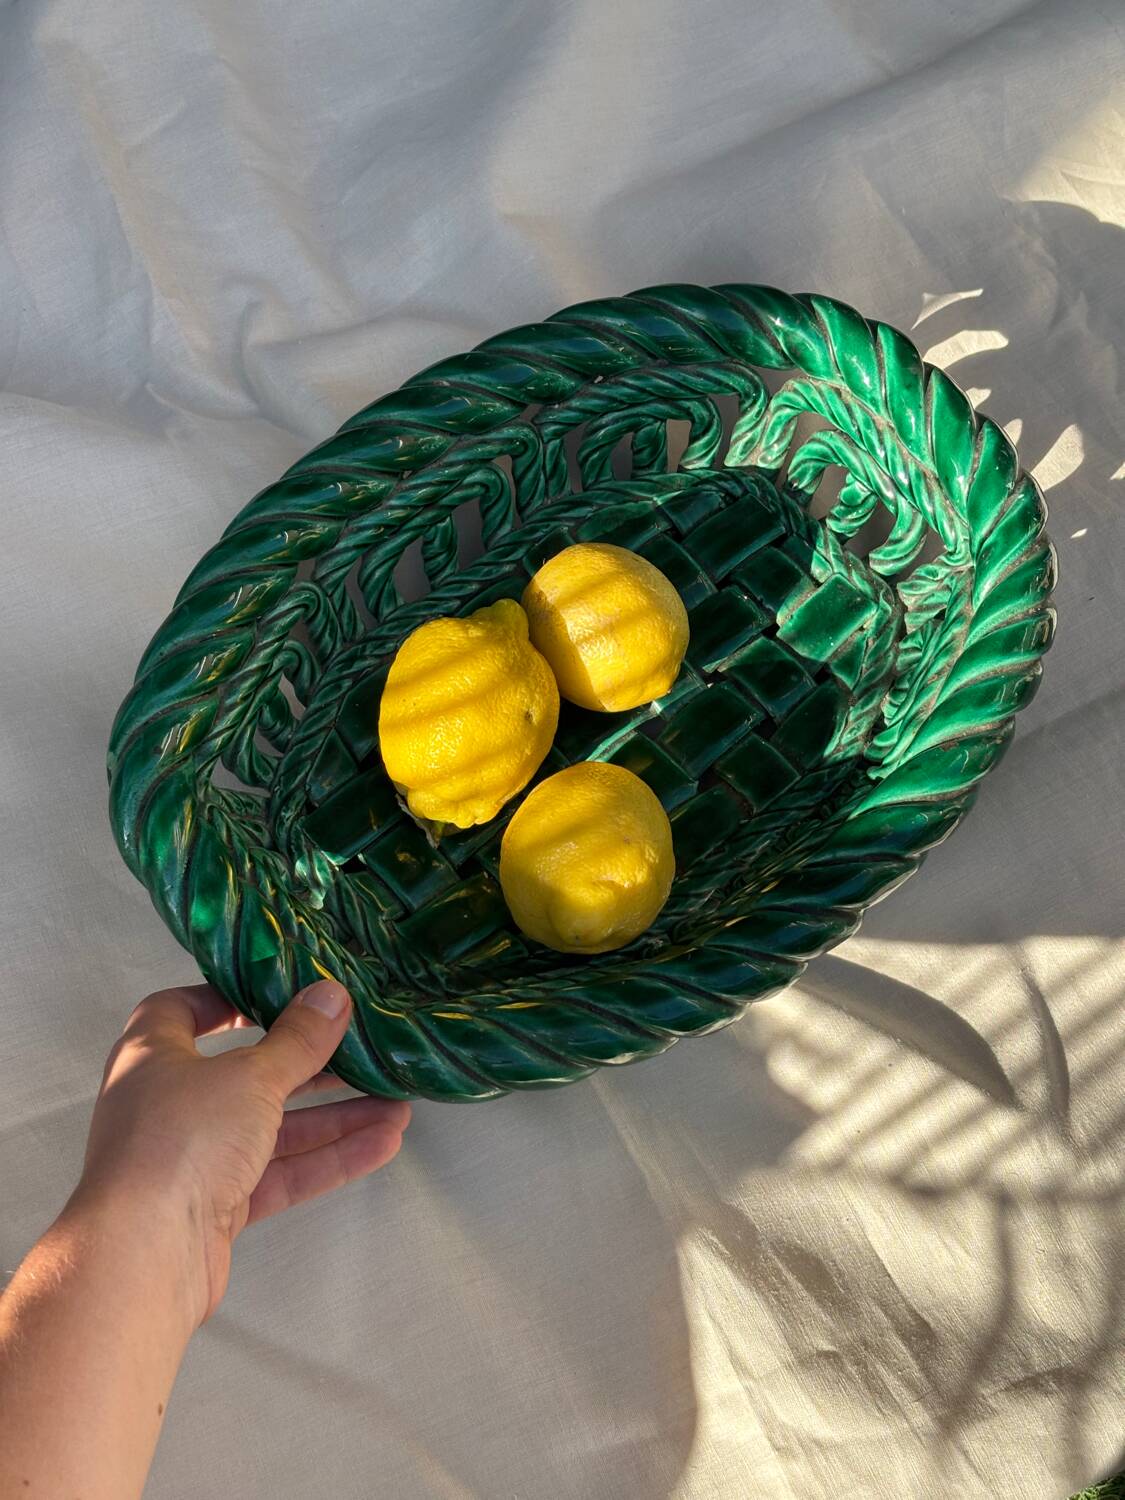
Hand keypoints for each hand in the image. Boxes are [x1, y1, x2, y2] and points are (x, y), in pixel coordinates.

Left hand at [73, 980, 409, 1327]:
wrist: (144, 1256)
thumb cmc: (183, 1139)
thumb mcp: (250, 1076)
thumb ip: (298, 1040)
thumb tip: (332, 994)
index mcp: (154, 1055)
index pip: (179, 1010)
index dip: (226, 997)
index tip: (278, 991)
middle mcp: (170, 1103)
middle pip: (247, 1073)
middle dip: (311, 1065)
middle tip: (365, 1052)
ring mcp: (195, 1158)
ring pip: (273, 1128)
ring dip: (334, 1117)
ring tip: (398, 1106)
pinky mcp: (219, 1206)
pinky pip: (281, 1173)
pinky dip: (328, 1158)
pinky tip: (382, 1144)